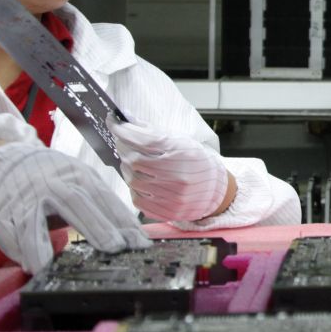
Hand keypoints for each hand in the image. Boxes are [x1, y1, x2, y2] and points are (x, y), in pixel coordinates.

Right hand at [0, 142, 149, 272]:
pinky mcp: (3, 216)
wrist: (10, 164)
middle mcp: (51, 186)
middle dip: (96, 226)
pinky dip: (19, 251)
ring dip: (43, 246)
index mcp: (77, 176)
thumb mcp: (83, 183)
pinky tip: (31, 266)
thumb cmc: (56, 180)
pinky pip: (9, 234)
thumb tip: (134, 239)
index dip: (122, 220)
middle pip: (75, 203)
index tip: (139, 243)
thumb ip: (104, 208)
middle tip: (114, 248)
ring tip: (53, 267)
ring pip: (32, 221)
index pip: (103, 198)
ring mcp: (25, 200)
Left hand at [110, 120, 233, 222]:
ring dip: (127, 168)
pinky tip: (140, 180)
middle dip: (123, 148)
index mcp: (181, 153)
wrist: (216, 190)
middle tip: (123, 142)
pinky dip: (133, 187)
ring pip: (132, 180)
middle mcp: (176, 175)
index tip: (113, 123)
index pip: (143, 139)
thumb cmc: (196, 161)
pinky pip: (137, 199)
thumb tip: (127, 120)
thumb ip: (153, 131)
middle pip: (134, 160)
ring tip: (133, 162)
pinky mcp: (166, 211)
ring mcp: (171, 196)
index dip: (123, 130)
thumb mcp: (180, 141)